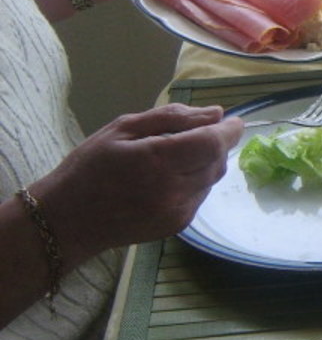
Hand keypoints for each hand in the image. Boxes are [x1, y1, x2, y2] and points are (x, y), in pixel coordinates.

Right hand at [31, 104, 243, 267]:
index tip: (234, 121)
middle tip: (198, 133)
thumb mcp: (123, 129)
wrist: (69, 219)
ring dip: (207, 163)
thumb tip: (216, 113)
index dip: (229, 130)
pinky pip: (200, 195)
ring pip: (212, 179)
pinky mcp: (178, 225)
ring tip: (177, 156)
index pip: (212, 143)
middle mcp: (173, 190)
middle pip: (218, 161)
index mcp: (157, 161)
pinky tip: (170, 178)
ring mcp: (178, 211)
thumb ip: (172, 118)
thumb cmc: (90, 167)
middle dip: (217, 144)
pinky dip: (196, 181)